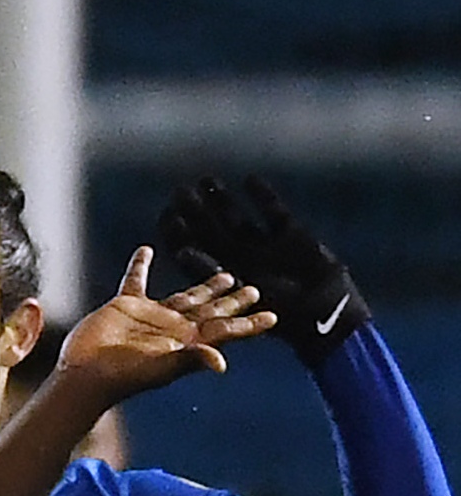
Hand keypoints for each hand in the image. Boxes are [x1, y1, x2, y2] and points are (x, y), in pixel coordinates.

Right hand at [54, 248, 273, 405]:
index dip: (248, 323)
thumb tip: (222, 362)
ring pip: (185, 295)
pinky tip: (146, 250)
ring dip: (205, 285)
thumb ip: (191, 359)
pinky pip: (136, 281)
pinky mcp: (126, 306)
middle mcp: (174, 328)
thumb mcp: (160, 368)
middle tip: (256, 290)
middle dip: (234, 302)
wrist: (85, 374)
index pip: (225, 329)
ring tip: (226, 274)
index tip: (272, 316)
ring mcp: (152, 316)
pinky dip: (140, 266)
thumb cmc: (123, 376)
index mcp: (187, 343)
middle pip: (212, 310)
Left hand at [156, 176, 368, 367]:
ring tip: (206, 181)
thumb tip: (180, 253)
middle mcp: (240, 259)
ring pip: (237, 219)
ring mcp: (264, 246)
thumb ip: (211, 273)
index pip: (194, 250)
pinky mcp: (292, 235)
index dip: (180, 233)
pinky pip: (273, 212)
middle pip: (211, 230)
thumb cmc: (282, 314)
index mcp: (223, 276)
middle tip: (180, 191)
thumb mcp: (240, 295)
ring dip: (222, 201)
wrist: (327, 313)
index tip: (167, 213)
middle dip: (196, 212)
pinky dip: (263, 197)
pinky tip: (250, 180)